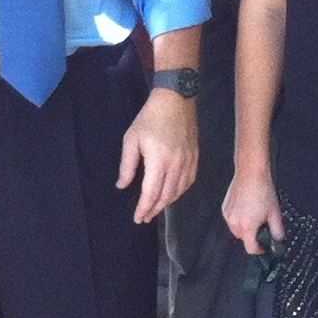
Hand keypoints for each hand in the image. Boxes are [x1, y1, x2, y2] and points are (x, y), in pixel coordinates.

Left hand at [117, 88, 197, 225]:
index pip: (151, 193)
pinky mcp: (195, 157)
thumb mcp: (131, 139)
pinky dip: (180, 192)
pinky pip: (189, 182)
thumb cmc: (149, 118)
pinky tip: (172, 194)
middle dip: (154, 210)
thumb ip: (127, 165)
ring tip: (156, 209)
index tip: (138, 218)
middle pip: (166, 196)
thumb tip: (122, 185)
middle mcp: (176, 165)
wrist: (175, 100)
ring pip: (178, 191)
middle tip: (145, 218)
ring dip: (167, 203)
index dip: (144, 208)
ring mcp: (188, 162)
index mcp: (159, 161)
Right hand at [222, 163, 285, 255]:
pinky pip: (232, 220)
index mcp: (247, 226)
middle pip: (243, 239)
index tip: (264, 247)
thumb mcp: (275, 213)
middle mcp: (235, 223)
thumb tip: (278, 239)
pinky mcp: (225, 208)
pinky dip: (239, 218)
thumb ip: (277, 230)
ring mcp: (228, 215)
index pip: (251, 248)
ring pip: (237, 230)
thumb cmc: (262, 190)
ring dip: (245, 227)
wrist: (251, 173)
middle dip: (253, 236)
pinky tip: (247, 208)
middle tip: (262, 225)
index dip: (259, 250)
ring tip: (255, 214)